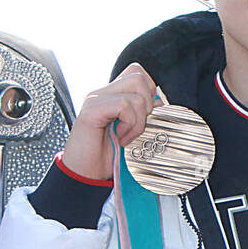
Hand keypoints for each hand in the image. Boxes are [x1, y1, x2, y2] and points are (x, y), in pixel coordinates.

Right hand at [61, 63, 164, 181]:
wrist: (86, 175)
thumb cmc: (107, 157)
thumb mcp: (134, 133)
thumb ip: (145, 115)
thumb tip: (161, 102)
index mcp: (112, 96)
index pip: (138, 73)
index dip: (149, 93)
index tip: (144, 118)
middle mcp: (103, 93)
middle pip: (139, 76)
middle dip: (148, 104)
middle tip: (137, 126)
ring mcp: (96, 100)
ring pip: (136, 90)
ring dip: (138, 119)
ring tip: (126, 136)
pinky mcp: (92, 110)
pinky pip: (124, 105)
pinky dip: (129, 124)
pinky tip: (120, 138)